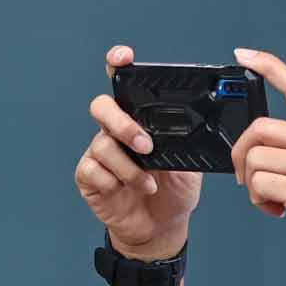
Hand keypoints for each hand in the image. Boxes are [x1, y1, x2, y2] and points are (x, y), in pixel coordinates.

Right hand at [76, 47, 198, 258]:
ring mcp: (101, 153)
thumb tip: (195, 124)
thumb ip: (185, 141)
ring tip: (150, 183)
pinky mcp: (90, 177)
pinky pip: (93, 170)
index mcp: (139, 119)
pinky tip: (133, 191)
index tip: (124, 57)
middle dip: (123, 124)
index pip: (123, 83)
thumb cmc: (174, 191)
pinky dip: (116, 182)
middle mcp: (116, 131)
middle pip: (103, 107)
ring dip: (129, 166)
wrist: (162, 228)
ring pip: (102, 144)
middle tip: (147, 145)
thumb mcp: (190, 162)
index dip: (118, 64)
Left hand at [228, 51, 285, 268]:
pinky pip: (261, 186)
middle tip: (245, 174)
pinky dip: (260, 202)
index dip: (267, 66)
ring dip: (253, 185)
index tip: (244, 55)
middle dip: (241, 152)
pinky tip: (278, 210)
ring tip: (272, 199)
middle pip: (260, 127)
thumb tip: (273, 158)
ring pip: (256, 159)